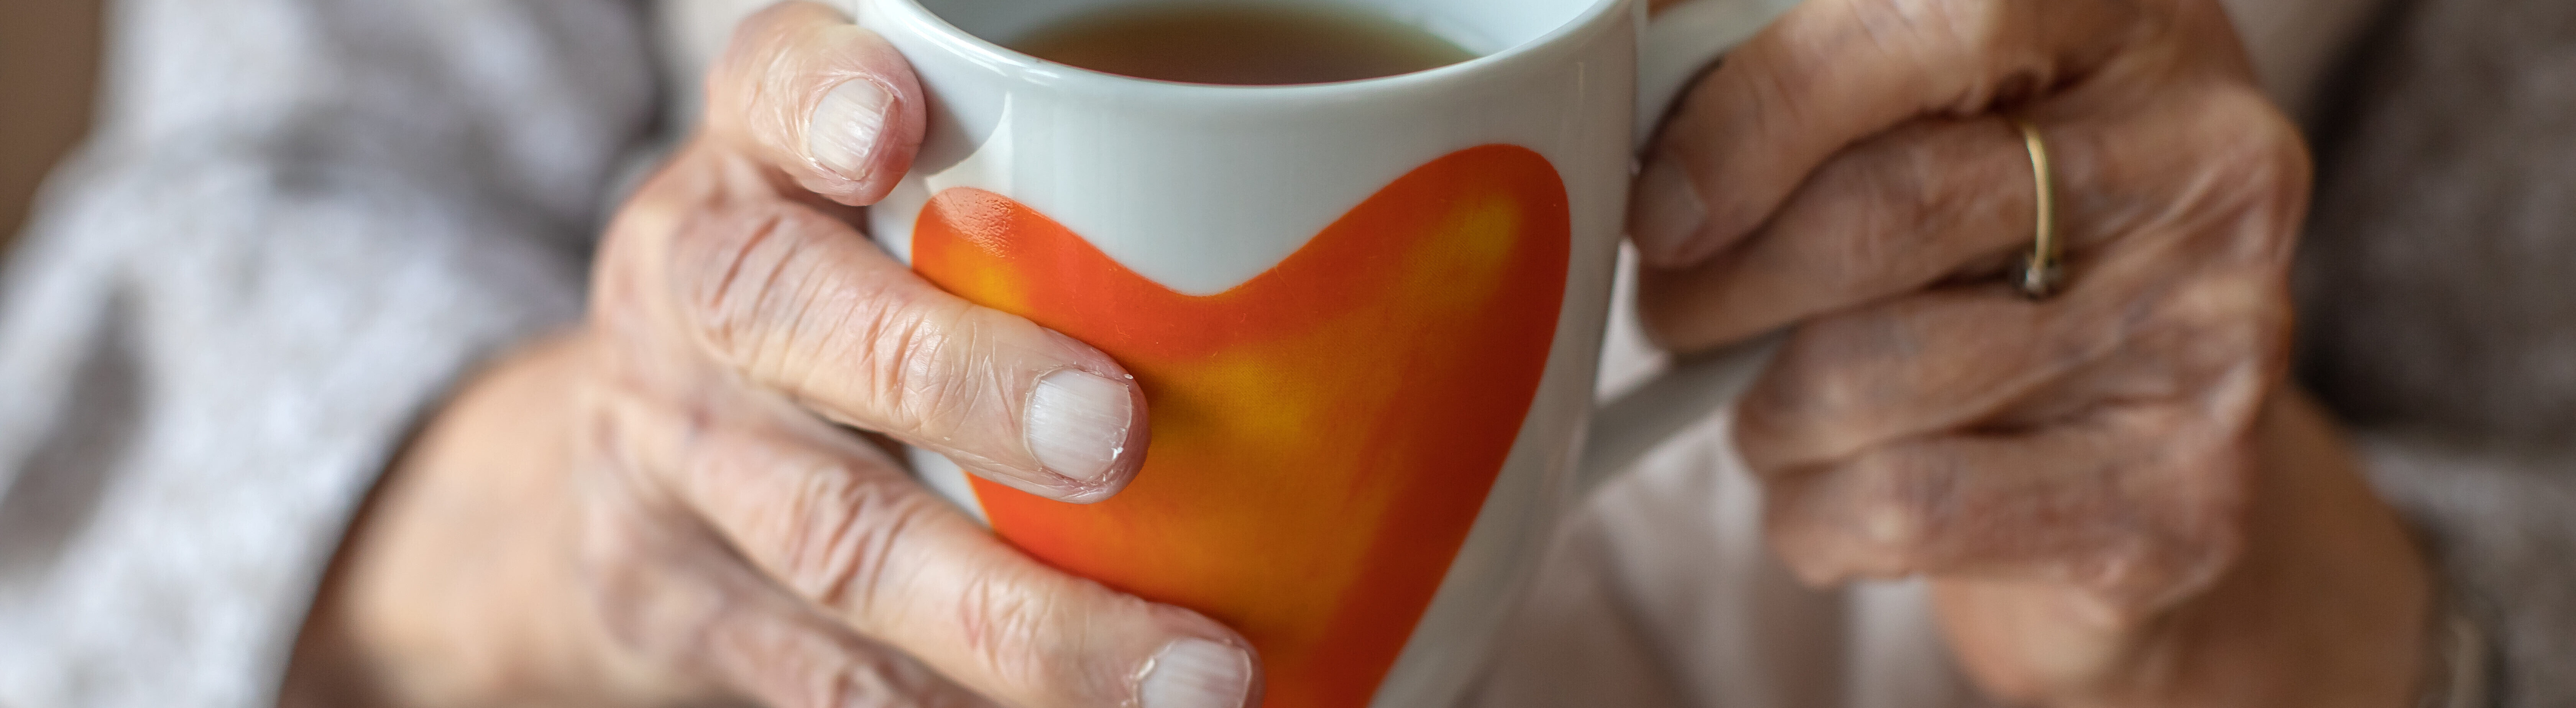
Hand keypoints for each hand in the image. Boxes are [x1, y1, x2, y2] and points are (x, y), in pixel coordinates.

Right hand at [280, 4, 1257, 706]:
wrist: (617, 468)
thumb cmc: (836, 297)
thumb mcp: (888, 212)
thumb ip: (1030, 205)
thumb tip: (1343, 269)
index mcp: (753, 165)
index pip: (764, 86)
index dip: (819, 100)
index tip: (891, 127)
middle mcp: (691, 293)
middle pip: (785, 316)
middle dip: (956, 379)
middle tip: (1119, 436)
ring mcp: (677, 461)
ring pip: (839, 542)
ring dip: (1021, 623)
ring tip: (1193, 676)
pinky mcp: (681, 608)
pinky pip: (834, 680)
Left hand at [1631, 0, 2428, 703]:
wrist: (2134, 464)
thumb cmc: (1982, 259)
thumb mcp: (1909, 124)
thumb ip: (1789, 71)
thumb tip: (1638, 88)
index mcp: (2128, 20)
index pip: (1934, 15)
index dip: (1765, 107)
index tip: (1664, 199)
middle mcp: (2205, 160)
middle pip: (1875, 214)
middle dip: (1719, 286)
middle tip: (1678, 310)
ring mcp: (2210, 333)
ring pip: (1864, 375)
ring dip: (1764, 413)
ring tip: (1780, 403)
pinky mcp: (2177, 501)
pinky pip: (1903, 505)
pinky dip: (1813, 512)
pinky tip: (1830, 492)